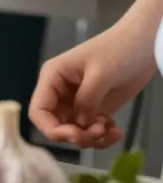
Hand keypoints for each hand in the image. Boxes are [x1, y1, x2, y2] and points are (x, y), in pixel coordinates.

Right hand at [29, 19, 156, 148]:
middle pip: (56, 125)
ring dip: (92, 138)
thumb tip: (80, 125)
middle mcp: (61, 92)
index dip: (52, 128)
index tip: (75, 135)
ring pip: (74, 131)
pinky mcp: (95, 108)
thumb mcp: (100, 74)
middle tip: (99, 132)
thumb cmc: (118, 50)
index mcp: (53, 78)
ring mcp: (78, 101)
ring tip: (112, 130)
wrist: (143, 44)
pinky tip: (116, 130)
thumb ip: (87, 101)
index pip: (38, 110)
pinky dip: (102, 136)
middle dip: (77, 135)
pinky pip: (90, 130)